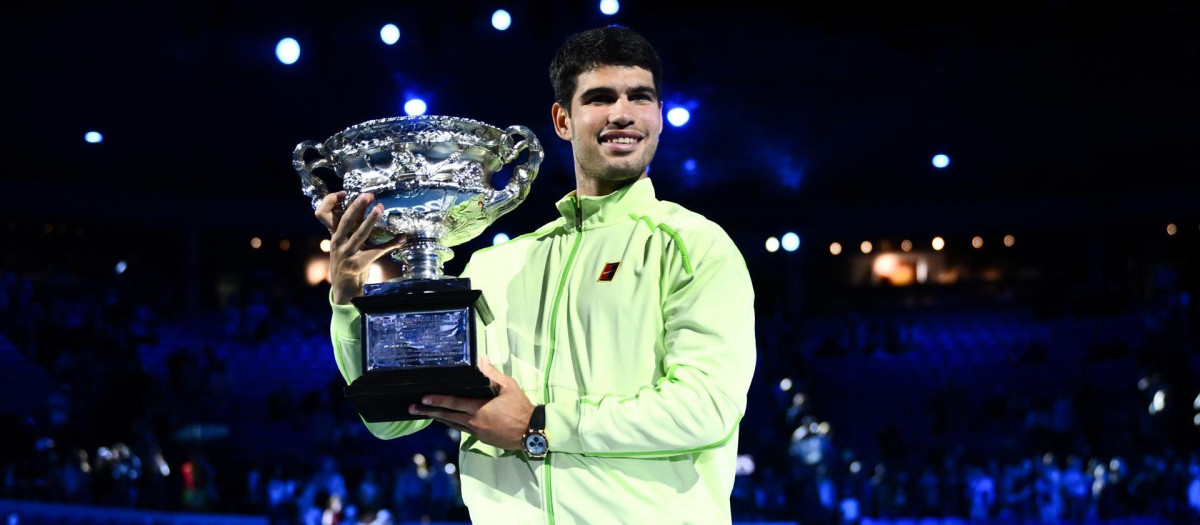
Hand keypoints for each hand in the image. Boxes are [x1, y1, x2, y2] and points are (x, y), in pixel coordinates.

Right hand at [314, 191, 404, 304]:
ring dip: (371, 220)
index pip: (322, 214)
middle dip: (356, 206)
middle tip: (368, 195)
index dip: (331, 201)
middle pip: (345, 221)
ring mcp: (347, 254)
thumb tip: (365, 206)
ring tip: (380, 209)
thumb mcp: (345, 242)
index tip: (344, 192)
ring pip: (360, 234)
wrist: (344, 287)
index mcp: (333, 235)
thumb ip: (352, 226)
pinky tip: (402, 238)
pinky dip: (391, 244)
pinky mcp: (359, 263)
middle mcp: (337, 243)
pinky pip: (377, 251)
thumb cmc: (346, 260)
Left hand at [412, 356, 534, 450]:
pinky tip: (446, 421)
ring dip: (438, 419)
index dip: (437, 401)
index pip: (454, 403)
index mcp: (480, 408)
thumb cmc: (521, 407)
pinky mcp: (481, 438)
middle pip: (447, 416)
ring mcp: (477, 432)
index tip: (423, 399)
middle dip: (429, 412)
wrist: (531, 432)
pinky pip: (462, 430)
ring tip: (424, 414)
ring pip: (453, 424)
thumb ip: (492, 374)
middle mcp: (475, 422)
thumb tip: (481, 359)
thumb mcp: (509, 387)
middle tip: (413, 409)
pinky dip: (452, 424)